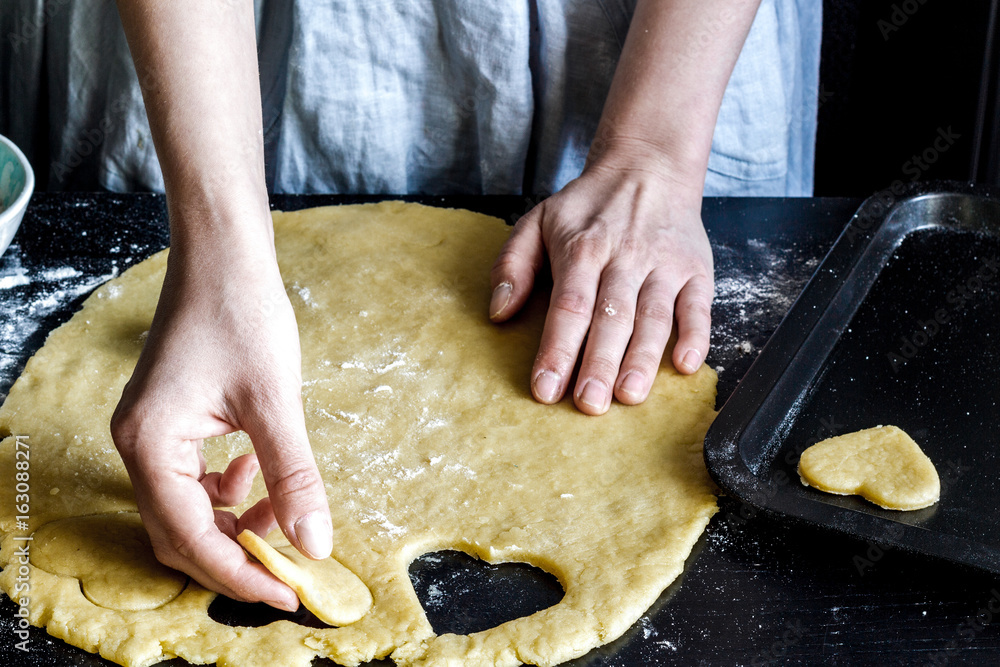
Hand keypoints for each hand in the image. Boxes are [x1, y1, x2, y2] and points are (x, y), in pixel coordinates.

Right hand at [111, 230, 331, 609]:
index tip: (287, 594)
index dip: (238, 573)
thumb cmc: (242, 313)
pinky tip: (259, 477)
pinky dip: (227, 491)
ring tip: (280, 517)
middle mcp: (139, 445)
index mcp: (151, 445)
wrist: (224, 256)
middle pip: (179, 533)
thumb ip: (292, 476)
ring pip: (187, 509)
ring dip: (232, 523)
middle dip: (234, 557)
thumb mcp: (275, 402)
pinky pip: (192, 479)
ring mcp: (150, 433)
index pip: (189, 537)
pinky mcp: (170, 421)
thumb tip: (315, 543)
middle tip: (288, 574)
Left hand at [489, 153, 712, 414]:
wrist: (649, 166)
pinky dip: (696, 335)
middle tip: (589, 403)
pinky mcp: (696, 269)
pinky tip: (685, 365)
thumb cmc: (588, 206)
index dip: (558, 350)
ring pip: (653, 316)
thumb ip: (512, 265)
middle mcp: (624, 257)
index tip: (545, 388)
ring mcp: (663, 264)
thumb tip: (499, 312)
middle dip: (599, 363)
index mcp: (582, 248)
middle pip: (611, 317)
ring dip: (642, 358)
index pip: (569, 306)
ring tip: (629, 395)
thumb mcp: (537, 220)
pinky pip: (698, 305)